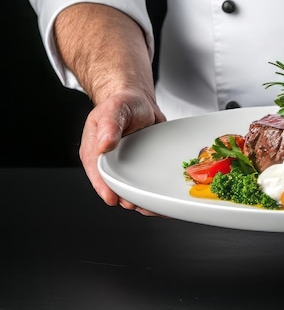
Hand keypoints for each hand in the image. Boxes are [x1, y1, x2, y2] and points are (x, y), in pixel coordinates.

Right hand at [79, 89, 166, 214]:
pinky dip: (153, 191)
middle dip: (124, 197)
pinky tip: (161, 197)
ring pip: (131, 188)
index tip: (112, 198)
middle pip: (114, 185)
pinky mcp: (142, 167)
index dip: (103, 187)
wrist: (140, 103)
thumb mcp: (115, 109)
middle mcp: (110, 162)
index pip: (97, 172)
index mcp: (95, 151)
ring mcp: (127, 167)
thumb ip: (109, 124)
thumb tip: (103, 144)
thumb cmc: (123, 104)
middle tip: (136, 204)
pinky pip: (146, 182)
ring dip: (140, 198)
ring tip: (151, 206)